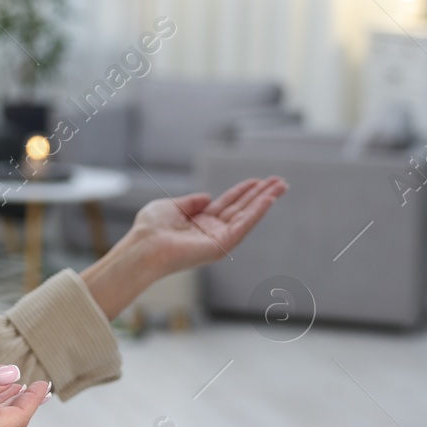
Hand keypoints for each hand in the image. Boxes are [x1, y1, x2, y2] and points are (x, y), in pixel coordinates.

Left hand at [130, 175, 287, 278]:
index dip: (244, 191)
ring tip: (281, 186)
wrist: (144, 246)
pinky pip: (243, 225)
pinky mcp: (221, 245)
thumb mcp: (170, 206)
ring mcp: (218, 239)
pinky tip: (269, 199)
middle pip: (242, 208)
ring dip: (265, 200)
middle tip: (280, 181)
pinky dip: (257, 212)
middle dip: (261, 194)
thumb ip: (190, 202)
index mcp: (200, 223)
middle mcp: (212, 231)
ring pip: (247, 215)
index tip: (259, 181)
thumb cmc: (150, 229)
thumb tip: (208, 197)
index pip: (228, 204)